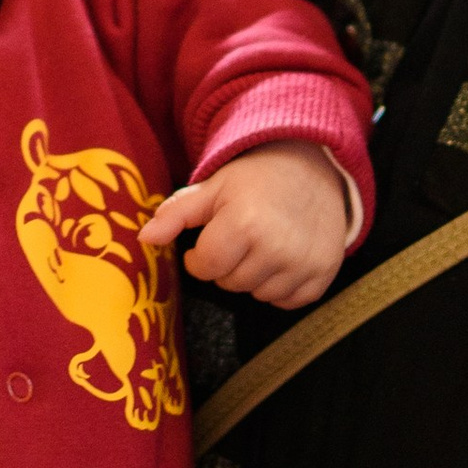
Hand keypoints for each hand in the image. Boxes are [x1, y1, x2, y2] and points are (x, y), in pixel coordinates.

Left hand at [143, 139, 353, 309]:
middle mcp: (276, 247)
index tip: (212, 237)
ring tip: (263, 243)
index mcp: (244, 223)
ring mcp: (303, 263)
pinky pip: (289, 301)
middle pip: (230, 284)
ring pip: (258, 295)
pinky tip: (283, 257)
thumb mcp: (212, 187)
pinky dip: (281, 286)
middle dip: (227, 264)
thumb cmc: (256, 178)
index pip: (204, 268)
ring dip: (254, 276)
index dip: (200, 255)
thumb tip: (143, 240)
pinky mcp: (324, 273)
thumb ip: (175, 214)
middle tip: (241, 236)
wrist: (313, 166)